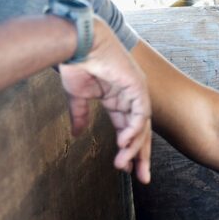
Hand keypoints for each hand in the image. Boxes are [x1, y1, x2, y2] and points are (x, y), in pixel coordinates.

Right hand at [59, 18, 151, 183]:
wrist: (76, 41)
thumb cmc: (77, 62)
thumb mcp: (77, 96)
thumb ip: (80, 115)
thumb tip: (76, 134)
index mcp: (119, 100)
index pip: (128, 130)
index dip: (129, 150)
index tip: (126, 169)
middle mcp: (131, 98)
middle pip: (141, 133)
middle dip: (141, 156)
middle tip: (142, 178)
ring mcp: (136, 92)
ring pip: (141, 127)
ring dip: (134, 148)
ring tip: (125, 165)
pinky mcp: (136, 86)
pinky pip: (139, 114)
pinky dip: (133, 130)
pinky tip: (124, 144)